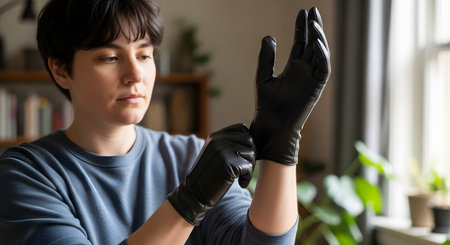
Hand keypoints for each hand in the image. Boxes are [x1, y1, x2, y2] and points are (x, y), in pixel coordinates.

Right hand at [168, 123, 254, 225]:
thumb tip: (254, 141)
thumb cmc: (209, 176)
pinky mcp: (228, 164)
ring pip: (251, 154)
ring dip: (249, 167)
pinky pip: (249, 167)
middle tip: (243, 169)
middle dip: (250, 155)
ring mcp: (223, 151)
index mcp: (215, 136)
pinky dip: (247, 178)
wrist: (195, 193)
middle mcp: (219, 140)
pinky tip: (240, 183)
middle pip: (249, 140)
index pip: (242, 129)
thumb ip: (230, 144)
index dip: (247, 143)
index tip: (242, 157)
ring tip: (239, 176)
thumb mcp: (216, 154)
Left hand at [250, 7, 330, 164]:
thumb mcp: (263, 76)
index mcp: (293, 67)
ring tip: (314, 22)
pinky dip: (322, 55)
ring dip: (319, 38)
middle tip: (313, 10)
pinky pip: (323, 68)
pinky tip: (316, 42)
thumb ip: (266, 57)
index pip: (301, 43)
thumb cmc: (266, 105)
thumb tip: (269, 36)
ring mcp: (312, 78)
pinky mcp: (316, 87)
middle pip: (313, 44)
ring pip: (320, 53)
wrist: (271, 126)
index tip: (302, 12)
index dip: (302, 28)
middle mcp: (305, 71)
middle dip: (314, 27)